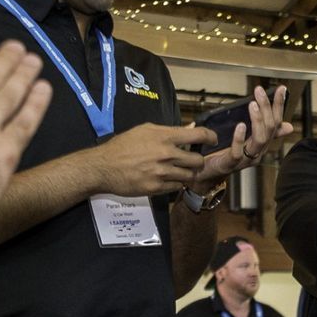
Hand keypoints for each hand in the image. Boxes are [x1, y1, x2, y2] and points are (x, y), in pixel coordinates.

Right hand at [90, 122, 215, 195]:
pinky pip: (177, 187)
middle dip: (197, 160)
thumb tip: (188, 129)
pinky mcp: (157, 188)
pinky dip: (175, 183)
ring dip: (187, 173)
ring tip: (178, 170)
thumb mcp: (145, 130)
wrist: (104, 167)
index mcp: (165, 136)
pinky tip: (167, 179)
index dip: (211, 137)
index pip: (199, 135)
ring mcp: (162, 172)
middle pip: (198, 160)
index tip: (213, 140)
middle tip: (192, 161)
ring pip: (189, 176)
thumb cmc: (122, 146)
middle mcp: (167, 154)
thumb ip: (168, 130)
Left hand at [193, 85, 295, 185]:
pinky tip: (240, 125)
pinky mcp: (231, 164)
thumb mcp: (247, 141)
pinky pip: (238, 152)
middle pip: (269, 129)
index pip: (276, 123)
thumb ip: (264, 132)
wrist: (207, 174)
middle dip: (267, 108)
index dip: (279, 106)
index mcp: (262, 145)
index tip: (281, 88)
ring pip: (259, 140)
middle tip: (259, 91)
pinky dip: (239, 138)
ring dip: (258, 120)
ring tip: (252, 104)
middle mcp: (258, 152)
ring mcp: (246, 160)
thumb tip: (289, 126)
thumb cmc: (226, 156)